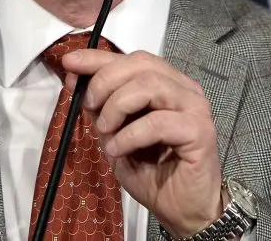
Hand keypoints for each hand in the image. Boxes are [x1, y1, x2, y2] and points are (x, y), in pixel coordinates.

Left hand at [62, 48, 223, 236]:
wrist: (184, 211)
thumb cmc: (154, 173)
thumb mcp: (116, 135)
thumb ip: (101, 107)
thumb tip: (75, 80)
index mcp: (166, 84)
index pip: (132, 59)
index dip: (98, 58)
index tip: (70, 63)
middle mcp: (184, 89)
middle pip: (140, 64)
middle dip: (105, 81)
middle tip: (90, 105)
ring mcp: (194, 108)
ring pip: (149, 85)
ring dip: (117, 106)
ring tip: (106, 130)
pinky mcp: (199, 131)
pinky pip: (157, 122)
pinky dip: (130, 134)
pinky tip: (119, 150)